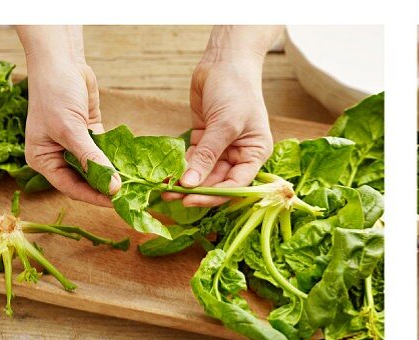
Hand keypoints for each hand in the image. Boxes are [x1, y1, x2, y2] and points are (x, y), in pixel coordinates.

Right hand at [17, 26, 119, 205]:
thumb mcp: (70, 129)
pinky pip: (105, 153)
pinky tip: (134, 167)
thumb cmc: (55, 93)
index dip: (93, 197)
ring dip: (114, 175)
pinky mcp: (89, 134)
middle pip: (84, 181)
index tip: (116, 203)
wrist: (61, 60)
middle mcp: (57, 156)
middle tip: (130, 197)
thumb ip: (91, 159)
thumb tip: (112, 187)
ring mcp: (74, 145)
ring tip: (136, 186)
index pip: (70, 187)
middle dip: (105, 188)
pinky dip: (117, 159)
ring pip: (96, 168)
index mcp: (43, 159)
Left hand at [174, 27, 276, 207]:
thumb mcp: (224, 125)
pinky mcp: (204, 138)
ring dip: (185, 181)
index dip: (214, 195)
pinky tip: (167, 173)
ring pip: (203, 172)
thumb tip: (190, 183)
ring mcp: (221, 147)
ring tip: (164, 189)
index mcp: (254, 155)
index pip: (236, 184)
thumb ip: (208, 155)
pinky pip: (192, 158)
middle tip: (171, 197)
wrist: (225, 60)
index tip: (191, 200)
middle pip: (217, 181)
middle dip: (195, 190)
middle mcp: (239, 155)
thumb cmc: (236, 90)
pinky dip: (181, 166)